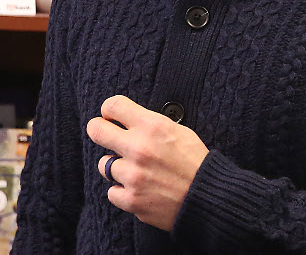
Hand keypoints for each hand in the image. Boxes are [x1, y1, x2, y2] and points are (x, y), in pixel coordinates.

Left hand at [86, 95, 209, 230]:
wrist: (209, 198)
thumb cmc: (196, 163)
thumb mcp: (179, 131)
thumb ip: (151, 124)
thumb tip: (128, 120)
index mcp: (152, 126)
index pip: (113, 105)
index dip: (109, 110)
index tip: (111, 117)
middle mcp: (139, 148)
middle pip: (96, 130)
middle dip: (99, 131)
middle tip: (107, 137)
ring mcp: (133, 175)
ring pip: (104, 165)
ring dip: (117, 168)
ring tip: (136, 171)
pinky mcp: (131, 200)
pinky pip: (112, 192)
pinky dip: (123, 192)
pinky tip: (139, 190)